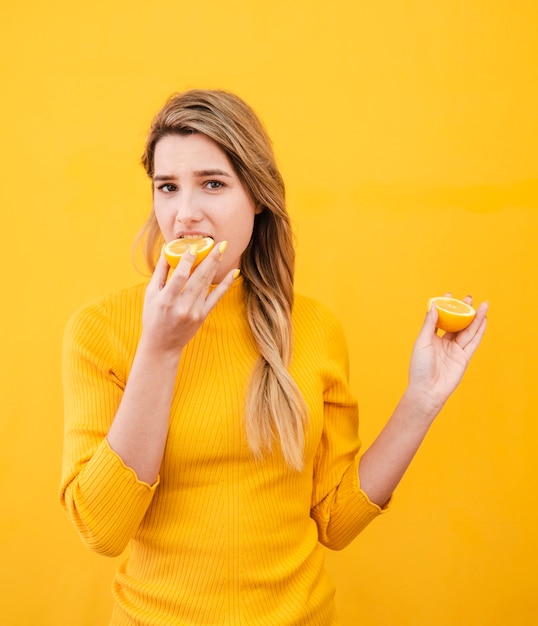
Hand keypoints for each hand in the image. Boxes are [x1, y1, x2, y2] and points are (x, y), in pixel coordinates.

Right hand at [141, 241, 236, 352]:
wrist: (162, 345)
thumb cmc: (153, 317)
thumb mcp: (150, 294)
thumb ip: (160, 272)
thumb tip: (166, 249)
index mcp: (166, 300)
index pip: (179, 276)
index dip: (187, 261)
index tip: (194, 246)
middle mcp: (182, 306)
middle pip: (198, 278)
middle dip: (210, 259)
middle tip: (219, 243)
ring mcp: (194, 312)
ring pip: (207, 284)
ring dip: (216, 266)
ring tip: (222, 250)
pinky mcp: (203, 316)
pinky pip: (217, 297)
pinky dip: (226, 284)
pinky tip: (235, 272)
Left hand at [407, 294, 487, 418]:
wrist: (427, 390)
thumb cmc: (420, 367)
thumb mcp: (422, 342)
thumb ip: (429, 325)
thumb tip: (435, 306)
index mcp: (431, 338)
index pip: (441, 319)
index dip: (446, 307)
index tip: (449, 295)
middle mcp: (444, 343)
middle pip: (457, 323)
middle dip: (463, 310)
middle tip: (469, 297)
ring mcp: (455, 350)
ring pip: (468, 330)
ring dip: (476, 318)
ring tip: (483, 305)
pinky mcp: (464, 357)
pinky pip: (473, 342)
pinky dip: (479, 331)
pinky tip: (484, 321)